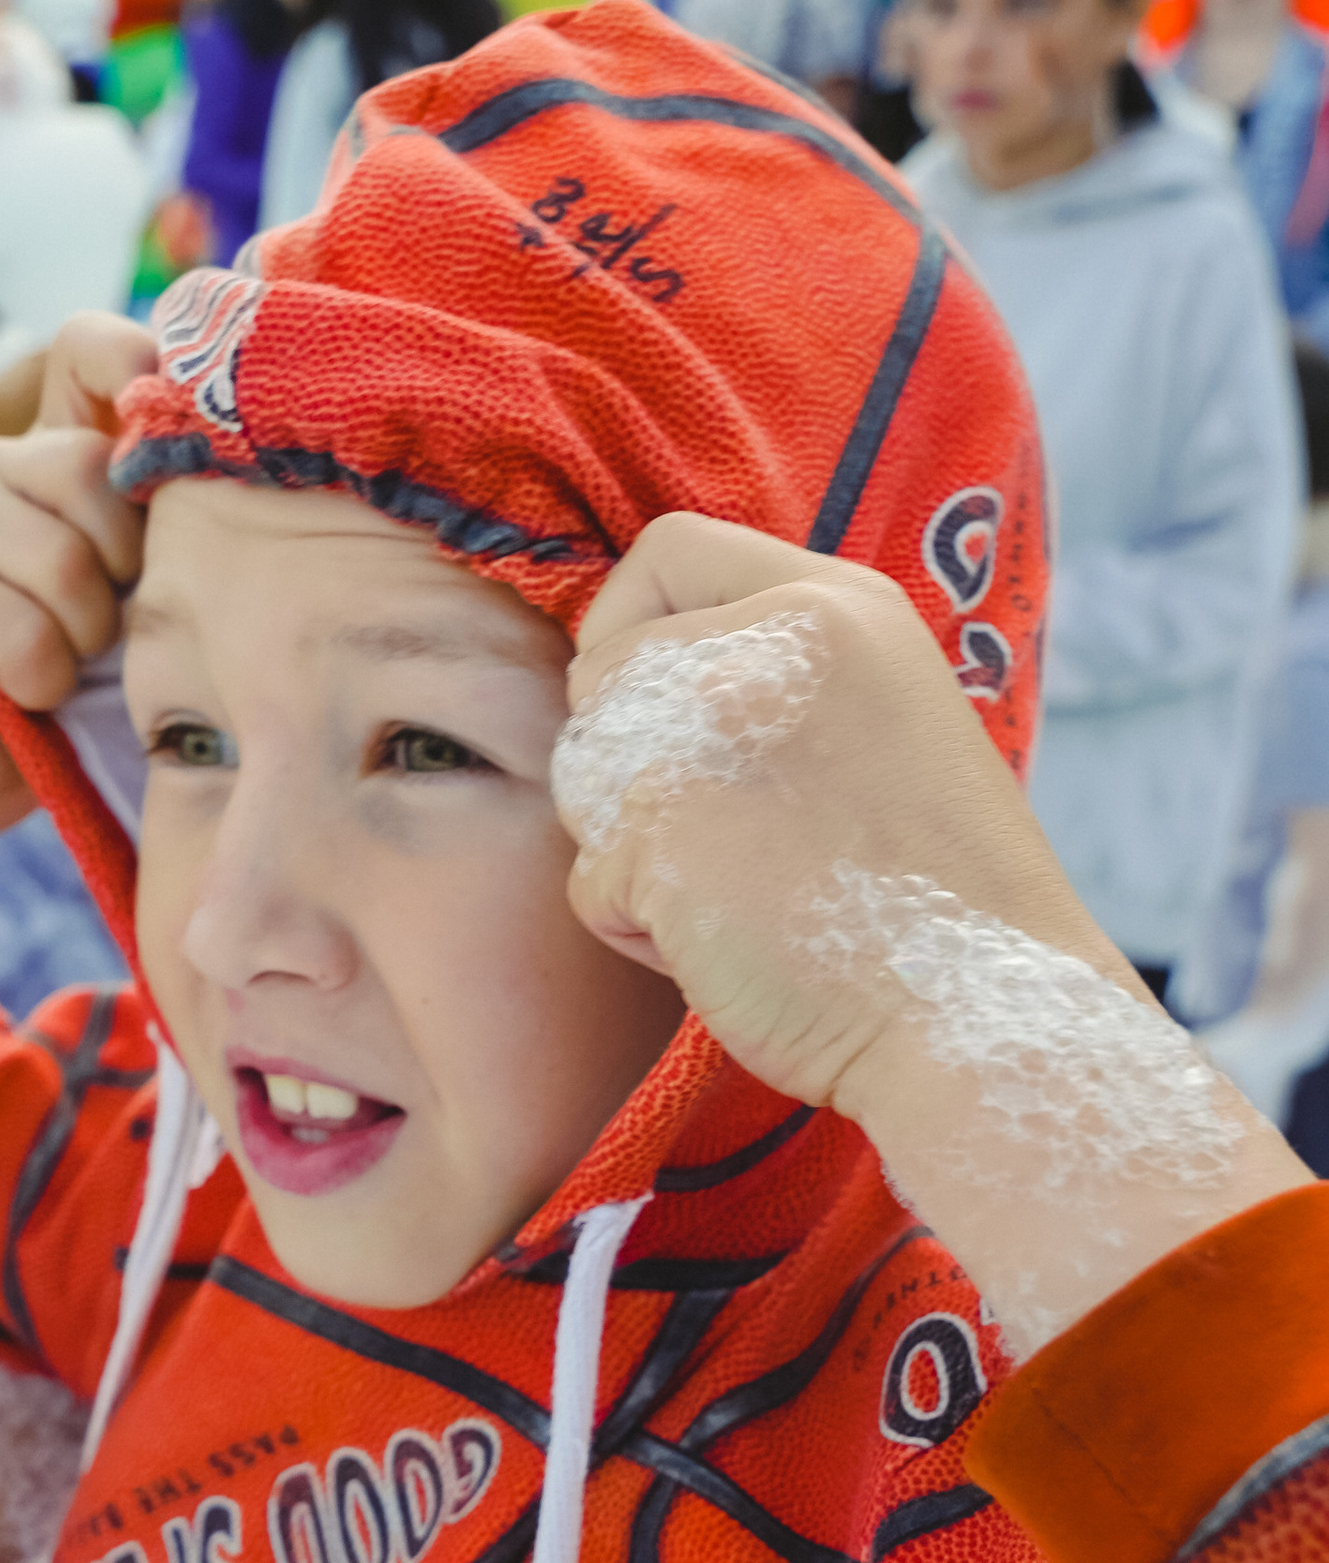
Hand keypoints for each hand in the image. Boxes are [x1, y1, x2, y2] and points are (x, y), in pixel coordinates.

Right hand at [0, 317, 152, 957]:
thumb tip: (231, 472)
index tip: (167, 428)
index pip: (88, 349)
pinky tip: (24, 688)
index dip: (133, 362)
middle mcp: (1, 466)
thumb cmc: (78, 676)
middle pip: (91, 472)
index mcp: (62, 452)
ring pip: (58, 557)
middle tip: (107, 624)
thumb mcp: (144, 593)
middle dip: (122, 568)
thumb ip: (169, 525)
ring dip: (81, 634)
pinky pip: (18, 626)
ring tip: (65, 660)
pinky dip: (39, 675)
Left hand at [557, 514, 1072, 1117]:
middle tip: (727, 836)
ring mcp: (706, 734)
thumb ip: (777, 677)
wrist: (980, 1009)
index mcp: (838, 603)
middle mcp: (768, 644)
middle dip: (630, 761)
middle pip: (602, 672)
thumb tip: (642, 683)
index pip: (668, 553)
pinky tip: (735, 947)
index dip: (634, 627)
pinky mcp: (660, 833)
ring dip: (637, 849)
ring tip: (747, 893)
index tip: (661, 705)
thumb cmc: (935, 897)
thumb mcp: (882, 719)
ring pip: (583, 776)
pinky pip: (592, 879)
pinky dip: (643, 930)